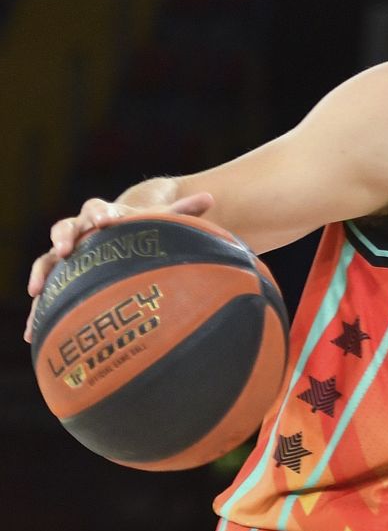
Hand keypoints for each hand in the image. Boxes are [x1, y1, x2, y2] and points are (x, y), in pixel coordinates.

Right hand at [24, 192, 213, 341]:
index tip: (105, 220)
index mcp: (102, 216)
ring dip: (41, 273)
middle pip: (64, 229)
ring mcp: (64, 258)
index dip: (100, 214)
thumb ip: (183, 212)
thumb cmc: (139, 230)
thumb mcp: (159, 221)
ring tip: (36, 290)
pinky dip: (39, 310)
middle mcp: (78, 234)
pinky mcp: (58, 281)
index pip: (98, 209)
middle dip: (64, 237)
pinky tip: (33, 333)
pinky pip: (45, 293)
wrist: (113, 237)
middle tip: (66, 248)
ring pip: (47, 261)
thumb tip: (211, 197)